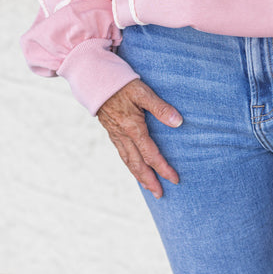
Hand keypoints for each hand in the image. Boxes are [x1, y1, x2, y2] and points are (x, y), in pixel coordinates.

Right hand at [96, 78, 181, 197]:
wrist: (94, 78)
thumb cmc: (120, 82)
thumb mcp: (142, 91)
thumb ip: (160, 108)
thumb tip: (178, 122)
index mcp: (133, 128)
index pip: (151, 155)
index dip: (163, 168)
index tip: (174, 179)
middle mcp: (123, 135)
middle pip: (138, 164)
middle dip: (149, 181)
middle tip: (160, 195)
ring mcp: (115, 134)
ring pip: (127, 161)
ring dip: (139, 176)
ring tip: (148, 187)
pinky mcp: (110, 130)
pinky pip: (121, 153)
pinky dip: (129, 164)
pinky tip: (133, 166)